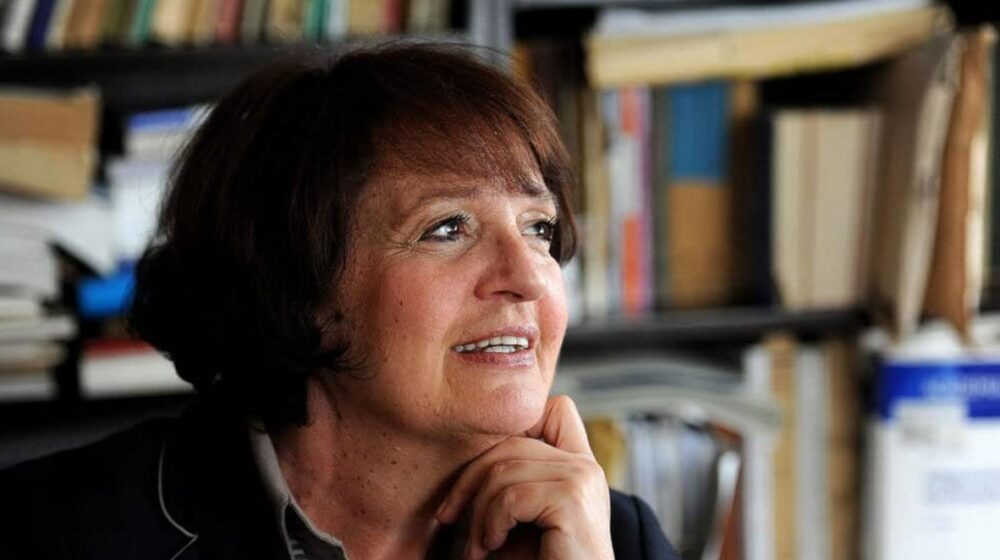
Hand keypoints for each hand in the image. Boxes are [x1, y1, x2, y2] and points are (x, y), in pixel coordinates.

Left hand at [436, 396, 613, 559]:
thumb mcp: (517, 516)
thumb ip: (509, 477)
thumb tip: (461, 441)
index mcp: (578, 465)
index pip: (554, 409)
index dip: (513, 427)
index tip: (479, 477)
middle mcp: (586, 466)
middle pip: (510, 439)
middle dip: (470, 481)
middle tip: (452, 520)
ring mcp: (583, 478)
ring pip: (504, 468)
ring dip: (477, 513)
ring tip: (476, 547)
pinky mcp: (573, 497)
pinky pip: (511, 495)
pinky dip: (490, 524)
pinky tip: (493, 546)